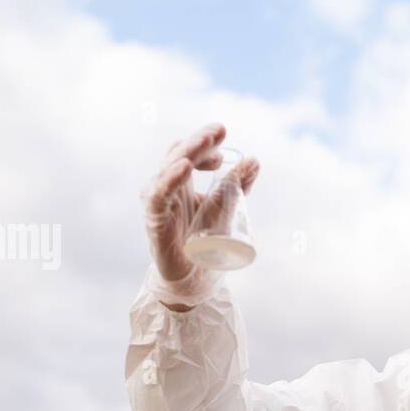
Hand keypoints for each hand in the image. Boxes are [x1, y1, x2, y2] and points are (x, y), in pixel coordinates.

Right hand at [142, 123, 259, 282]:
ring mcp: (158, 202)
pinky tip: (184, 167)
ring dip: (189, 152)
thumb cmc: (204, 243)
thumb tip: (255, 161)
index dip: (204, 144)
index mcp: (180, 182)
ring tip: (206, 141)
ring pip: (169, 169)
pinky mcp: (154, 219)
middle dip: (200, 141)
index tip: (223, 142)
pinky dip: (170, 179)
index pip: (187, 152)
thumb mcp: (224, 209)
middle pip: (178, 154)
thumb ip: (236, 187)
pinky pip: (159, 194)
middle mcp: (166, 187)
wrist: (193, 280)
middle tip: (220, 130)